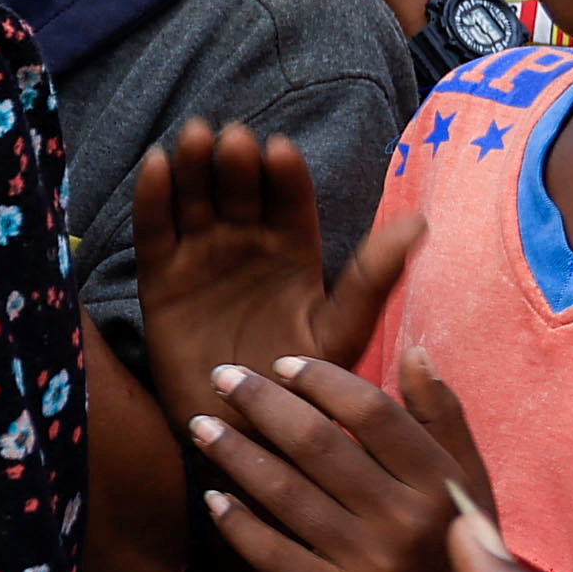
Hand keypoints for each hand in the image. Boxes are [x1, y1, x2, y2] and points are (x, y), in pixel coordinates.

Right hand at [128, 123, 414, 414]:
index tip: (280, 150)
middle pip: (240, 187)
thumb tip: (420, 222)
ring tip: (195, 138)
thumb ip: (371, 277)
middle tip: (233, 139)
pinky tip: (156, 164)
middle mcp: (246, 243)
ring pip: (196, 196)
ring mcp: (201, 256)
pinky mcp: (160, 277)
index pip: (290, 198)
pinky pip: (154, 228)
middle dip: (237, 160)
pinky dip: (153, 196)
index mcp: (294, 249)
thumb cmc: (300, 385)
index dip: (284, 173)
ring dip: (194, 164)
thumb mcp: (341, 329)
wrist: (240, 433)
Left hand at [189, 346, 517, 571]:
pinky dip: (239, 526)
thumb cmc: (466, 559)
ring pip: (288, 495)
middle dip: (262, 404)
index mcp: (440, 484)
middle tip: (221, 377)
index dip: (321, 380)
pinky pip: (276, 558)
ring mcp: (371, 567)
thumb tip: (414, 352)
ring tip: (200, 426)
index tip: (281, 364)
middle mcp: (406, 521)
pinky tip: (212, 499)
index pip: (372, 413)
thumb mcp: (471, 486)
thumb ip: (443, 418)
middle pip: (320, 445)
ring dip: (235, 455)